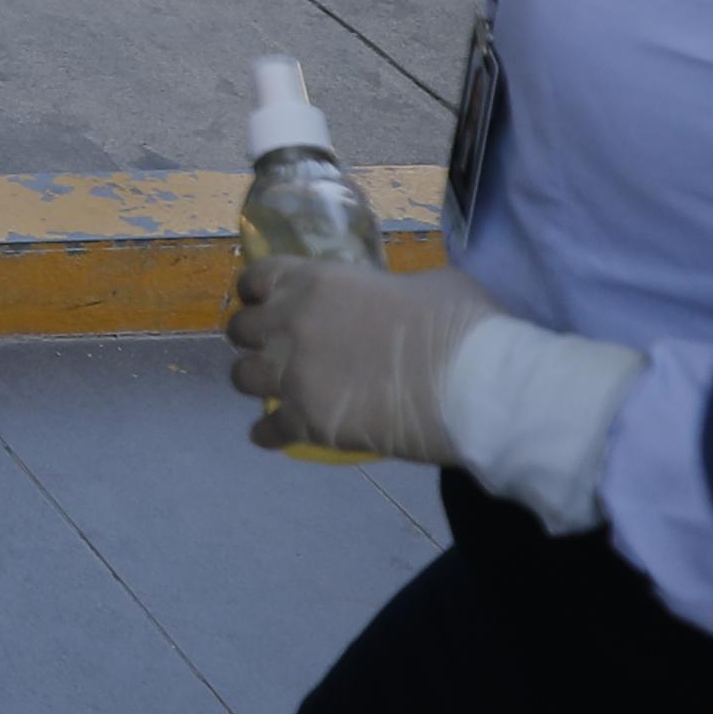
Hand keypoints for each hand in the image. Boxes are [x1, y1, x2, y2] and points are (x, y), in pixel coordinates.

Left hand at [227, 256, 494, 468]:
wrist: (471, 386)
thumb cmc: (459, 323)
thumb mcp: (425, 283)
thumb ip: (388, 288)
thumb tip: (391, 299)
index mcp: (316, 281)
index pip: (258, 278)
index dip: (258, 291)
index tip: (265, 300)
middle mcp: (291, 325)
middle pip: (241, 330)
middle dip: (255, 337)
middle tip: (277, 347)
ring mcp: (293, 376)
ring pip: (242, 378)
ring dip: (258, 380)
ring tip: (279, 388)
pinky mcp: (305, 423)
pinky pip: (265, 431)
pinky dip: (268, 434)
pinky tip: (275, 435)